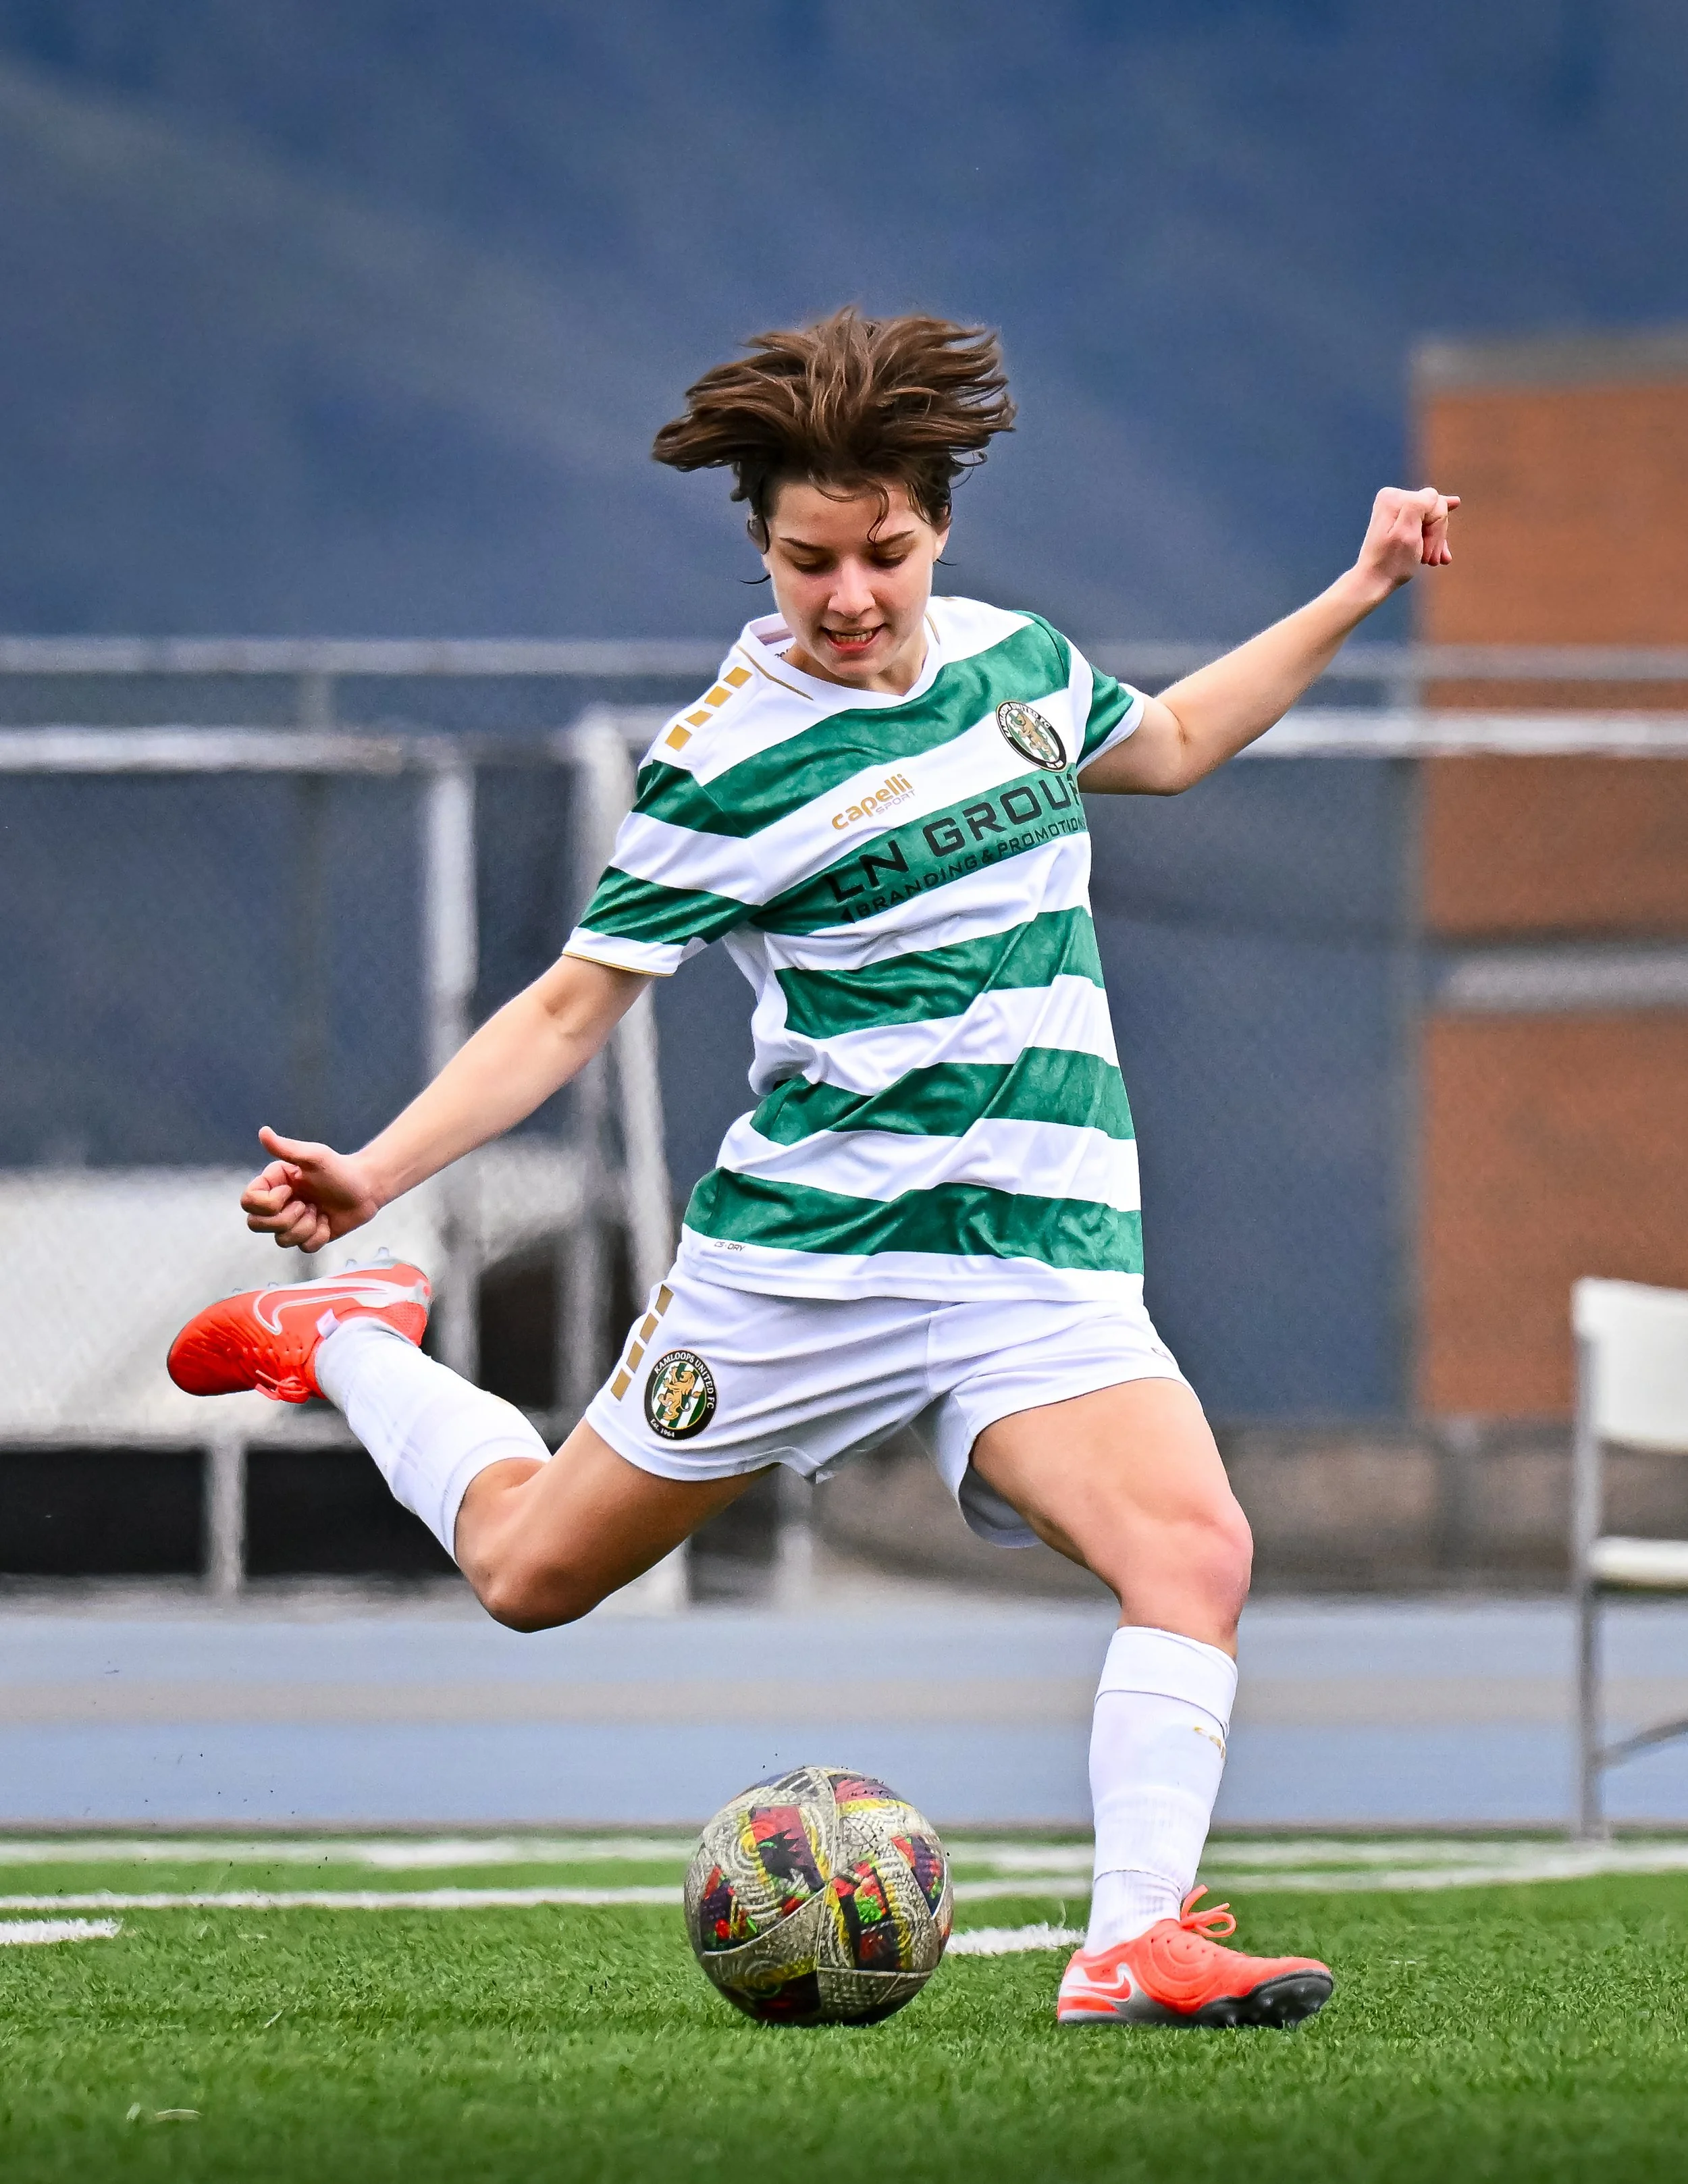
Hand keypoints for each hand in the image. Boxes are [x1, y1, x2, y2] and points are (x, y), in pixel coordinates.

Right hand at [239, 1126, 382, 1252]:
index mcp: (273, 1184)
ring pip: (281, 1240)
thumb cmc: (340, 1169)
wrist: (366, 1188)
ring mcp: (291, 1222)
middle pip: (256, 1224)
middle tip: (308, 1205)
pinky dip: (319, 1236)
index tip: (290, 1191)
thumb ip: (287, 1148)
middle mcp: (277, 1204)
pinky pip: (304, 1248)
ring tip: (320, 1211)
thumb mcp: (315, 1156)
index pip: (248, 1202)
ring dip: (306, 1226)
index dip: (267, 1203)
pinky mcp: (307, 1236)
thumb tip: (263, 1132)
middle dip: (285, 1219)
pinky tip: (327, 1221)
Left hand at [1352, 485, 1458, 598]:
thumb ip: (1420, 504)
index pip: (1436, 502)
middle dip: (1436, 536)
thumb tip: (1432, 494)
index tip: (1424, 550)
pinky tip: (1440, 553)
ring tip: (1430, 561)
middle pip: (1435, 510)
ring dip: (1435, 542)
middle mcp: (1393, 497)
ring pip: (1433, 520)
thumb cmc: (1391, 562)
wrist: (1373, 582)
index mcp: (1394, 497)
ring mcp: (1397, 508)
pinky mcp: (1400, 519)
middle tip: (1428, 559)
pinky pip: (1425, 524)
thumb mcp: (1408, 532)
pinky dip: (1432, 540)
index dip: (1436, 528)